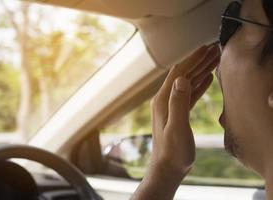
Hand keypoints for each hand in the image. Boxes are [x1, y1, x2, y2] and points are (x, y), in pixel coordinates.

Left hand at [149, 44, 220, 178]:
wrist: (167, 168)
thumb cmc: (172, 152)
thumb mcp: (177, 128)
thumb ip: (179, 103)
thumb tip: (182, 79)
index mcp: (163, 100)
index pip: (178, 72)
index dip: (192, 59)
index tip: (206, 48)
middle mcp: (164, 100)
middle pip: (183, 74)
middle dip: (198, 61)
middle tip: (214, 49)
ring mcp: (170, 106)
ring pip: (187, 82)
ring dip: (200, 71)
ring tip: (214, 60)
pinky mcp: (177, 113)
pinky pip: (189, 94)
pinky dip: (198, 84)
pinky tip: (207, 79)